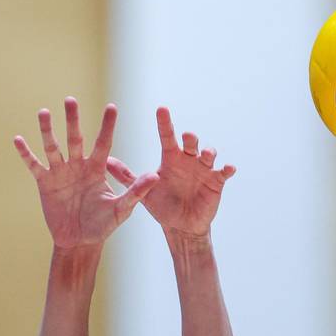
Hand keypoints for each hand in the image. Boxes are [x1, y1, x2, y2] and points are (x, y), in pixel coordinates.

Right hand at [13, 97, 158, 248]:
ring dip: (47, 130)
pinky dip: (26, 153)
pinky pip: (34, 165)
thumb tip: (155, 176)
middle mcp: (78, 166)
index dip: (107, 125)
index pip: (103, 142)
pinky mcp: (45, 183)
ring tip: (43, 112)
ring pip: (53, 146)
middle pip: (75, 138)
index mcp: (97, 168)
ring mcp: (61, 173)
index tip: (112, 106)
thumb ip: (136, 192)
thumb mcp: (121, 208)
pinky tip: (18, 139)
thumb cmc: (103, 224)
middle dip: (73, 119)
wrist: (80, 240)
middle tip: (70, 99)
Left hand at [106, 107, 234, 238]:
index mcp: (171, 159)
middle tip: (187, 136)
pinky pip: (223, 173)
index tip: (161, 108)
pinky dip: (227, 169)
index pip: (167, 136)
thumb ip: (127, 176)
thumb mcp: (143, 192)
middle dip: (189, 138)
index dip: (164, 122)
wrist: (181, 226)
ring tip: (207, 153)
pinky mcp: (216, 182)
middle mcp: (188, 160)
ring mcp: (204, 170)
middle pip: (190, 143)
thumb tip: (106, 160)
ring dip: (209, 152)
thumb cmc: (163, 206)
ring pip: (208, 154)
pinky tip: (229, 168)